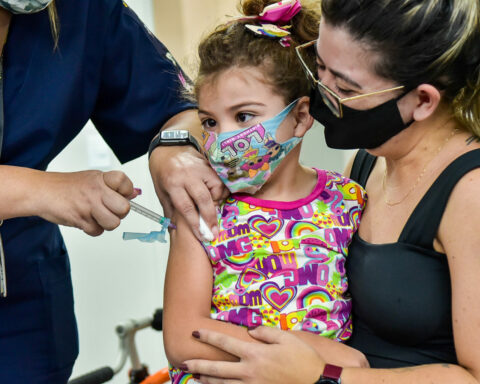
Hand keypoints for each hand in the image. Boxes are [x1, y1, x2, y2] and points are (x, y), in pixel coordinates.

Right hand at [35, 170, 135, 235]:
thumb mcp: (93, 179)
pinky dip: (92, 229)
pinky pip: (97, 231)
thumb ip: (113, 187)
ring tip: (96, 215)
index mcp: (101, 178)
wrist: (41, 191)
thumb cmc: (66, 186)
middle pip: (124, 208)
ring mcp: (89, 205)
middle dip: (118, 213)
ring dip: (105, 223)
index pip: (125, 183)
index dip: (126, 192)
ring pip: (113, 223)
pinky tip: (85, 219)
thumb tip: (134, 193)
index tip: (120, 195)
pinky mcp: (80, 219)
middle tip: (108, 209)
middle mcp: (97, 190)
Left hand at [149, 145, 227, 239]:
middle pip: (203, 199)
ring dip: (217, 202)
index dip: (195, 223)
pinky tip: (216, 197)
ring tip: (214, 210)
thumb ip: (171, 209)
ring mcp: (200, 169)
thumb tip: (177, 228)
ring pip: (216, 188)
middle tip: (215, 231)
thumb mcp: (161, 191)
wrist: (168, 148)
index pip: (186, 207)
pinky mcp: (209, 165)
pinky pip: (220, 181)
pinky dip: (220, 191)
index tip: (202, 235)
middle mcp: (188, 175)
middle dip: (210, 218)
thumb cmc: (163, 170)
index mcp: (173, 184)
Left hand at [183, 326, 324, 383]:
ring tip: (195, 378)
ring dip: (207, 381)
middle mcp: (250, 371)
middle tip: (184, 363)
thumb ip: (265, 332)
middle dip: (198, 365)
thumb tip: (250, 331)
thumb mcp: (286, 337)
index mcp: (255, 353)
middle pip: (217, 369)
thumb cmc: (304, 358)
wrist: (318, 383)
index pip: (225, 343)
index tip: (195, 332)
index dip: (208, 337)